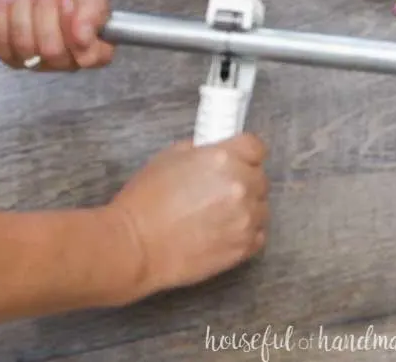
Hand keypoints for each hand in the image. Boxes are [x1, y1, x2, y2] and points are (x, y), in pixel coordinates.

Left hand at [0, 0, 113, 70]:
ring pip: (26, 47)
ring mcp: (35, 57)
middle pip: (54, 53)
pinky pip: (2, 44)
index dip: (81, 37)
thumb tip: (84, 39)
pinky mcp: (6, 52)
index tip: (69, 5)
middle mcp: (66, 55)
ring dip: (24, 10)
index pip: (93, 59)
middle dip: (46, 14)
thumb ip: (93, 12)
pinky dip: (4, 15)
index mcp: (91, 40)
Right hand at [107, 135, 269, 298]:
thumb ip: (203, 152)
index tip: (237, 161)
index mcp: (224, 158)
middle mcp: (241, 185)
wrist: (134, 247)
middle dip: (244, 181)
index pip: (256, 148)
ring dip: (247, 209)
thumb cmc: (144, 201)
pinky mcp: (243, 247)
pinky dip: (247, 233)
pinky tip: (225, 233)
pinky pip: (259, 235)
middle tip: (220, 193)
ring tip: (220, 217)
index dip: (245, 154)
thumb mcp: (170, 157)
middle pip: (260, 177)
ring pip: (262, 207)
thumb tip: (217, 154)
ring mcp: (246, 218)